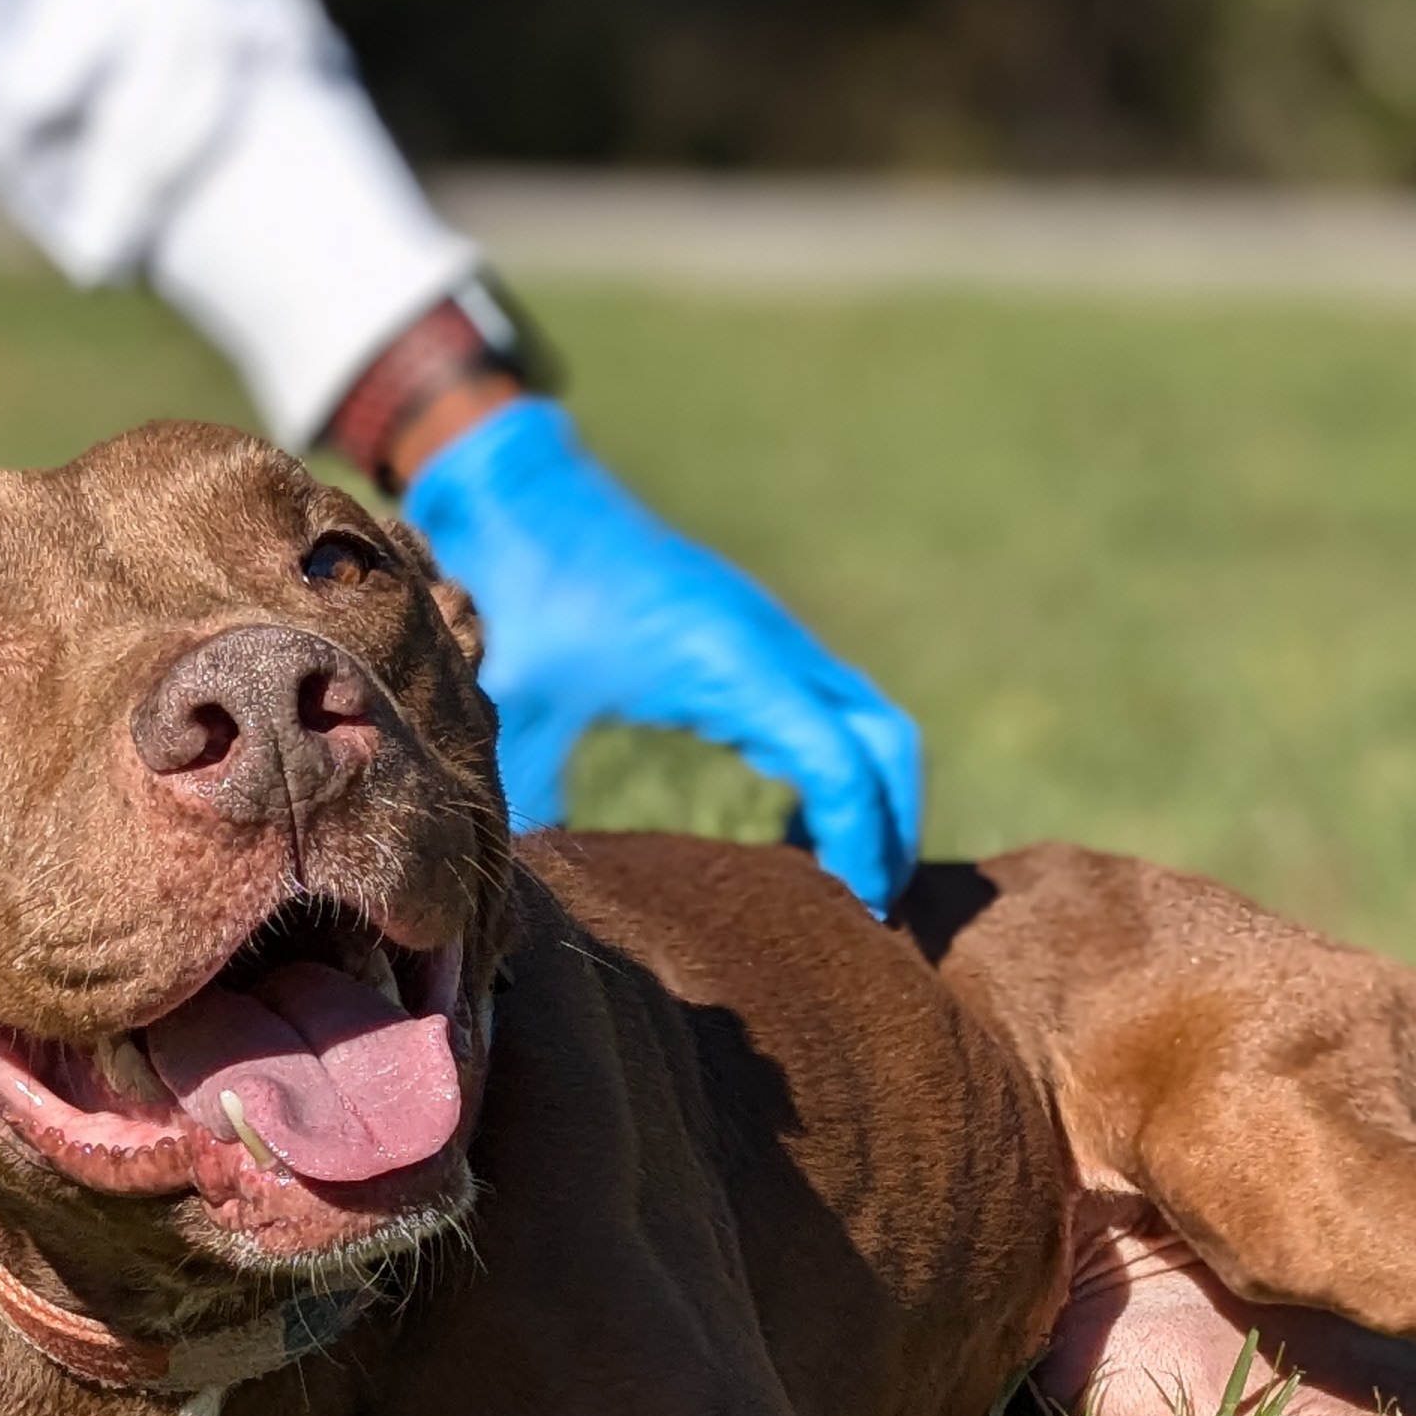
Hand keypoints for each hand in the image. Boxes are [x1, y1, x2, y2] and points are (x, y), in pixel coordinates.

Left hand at [401, 396, 922, 910]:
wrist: (528, 500)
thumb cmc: (525, 603)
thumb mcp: (521, 712)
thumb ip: (538, 806)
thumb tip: (533, 900)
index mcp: (729, 662)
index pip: (837, 762)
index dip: (858, 842)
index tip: (855, 913)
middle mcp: (773, 644)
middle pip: (887, 742)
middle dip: (894, 830)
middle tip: (872, 915)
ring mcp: (775, 637)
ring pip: (873, 723)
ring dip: (876, 800)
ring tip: (845, 885)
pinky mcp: (761, 639)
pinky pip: (838, 710)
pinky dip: (844, 770)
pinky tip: (796, 832)